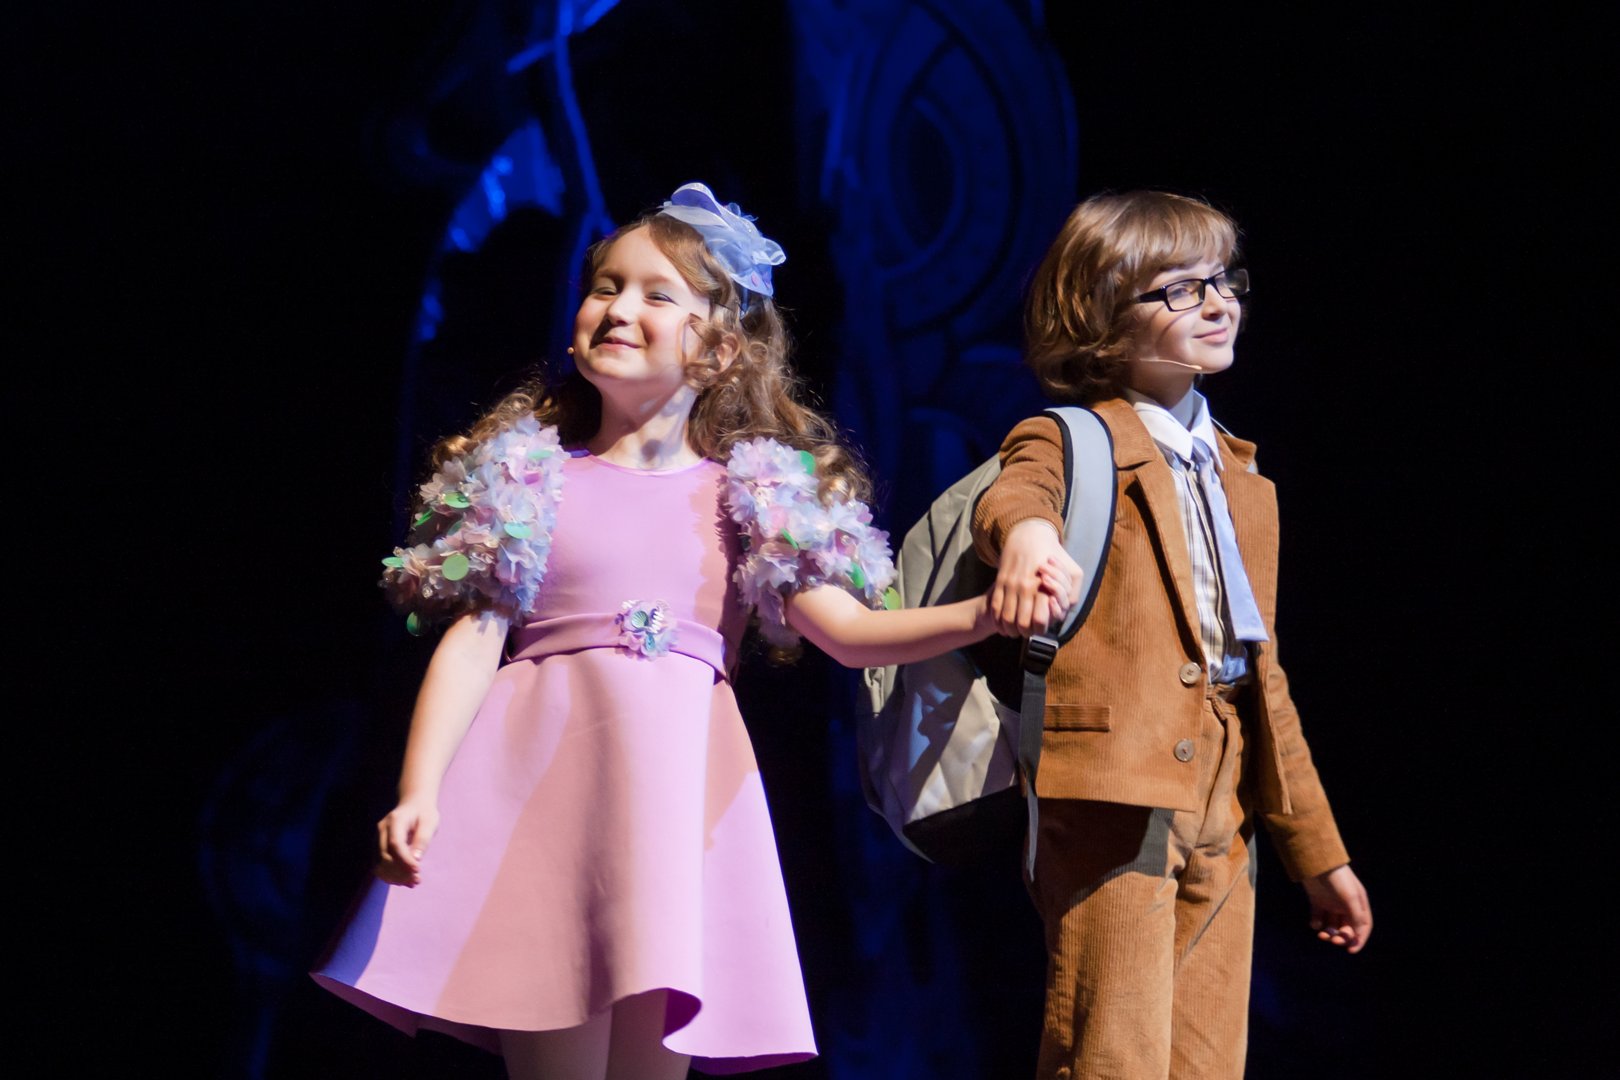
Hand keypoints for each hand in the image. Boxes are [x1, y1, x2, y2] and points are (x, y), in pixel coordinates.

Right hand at [376, 793, 439, 887]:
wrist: (413, 804)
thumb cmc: (424, 813)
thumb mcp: (429, 823)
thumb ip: (422, 840)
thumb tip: (416, 860)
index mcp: (395, 820)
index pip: (395, 844)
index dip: (405, 861)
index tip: (417, 871)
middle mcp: (382, 829)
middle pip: (385, 856)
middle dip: (400, 872)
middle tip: (417, 880)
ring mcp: (377, 838)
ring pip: (379, 863)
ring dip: (394, 877)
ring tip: (413, 882)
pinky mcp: (377, 847)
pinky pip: (379, 865)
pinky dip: (390, 875)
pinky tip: (405, 881)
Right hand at [990, 519, 1083, 635]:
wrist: (1028, 533)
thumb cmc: (1053, 554)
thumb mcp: (1073, 570)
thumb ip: (1073, 594)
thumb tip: (1064, 612)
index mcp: (1044, 586)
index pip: (1039, 620)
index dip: (1040, 630)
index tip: (1040, 630)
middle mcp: (1025, 586)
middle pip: (1021, 623)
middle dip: (1024, 633)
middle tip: (1027, 633)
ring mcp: (1010, 584)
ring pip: (1006, 618)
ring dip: (1010, 629)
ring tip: (1015, 631)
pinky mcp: (1000, 581)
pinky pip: (996, 607)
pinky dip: (998, 619)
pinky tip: (1003, 623)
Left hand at [1302, 864, 1371, 952]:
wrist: (1315, 861)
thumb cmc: (1337, 878)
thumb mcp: (1350, 896)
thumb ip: (1356, 915)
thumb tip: (1358, 933)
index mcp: (1359, 903)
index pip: (1363, 926)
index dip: (1359, 939)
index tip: (1351, 950)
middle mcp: (1346, 905)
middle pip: (1347, 928)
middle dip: (1341, 937)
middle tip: (1333, 940)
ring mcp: (1331, 903)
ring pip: (1332, 926)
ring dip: (1329, 933)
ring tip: (1322, 934)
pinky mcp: (1317, 901)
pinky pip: (1319, 919)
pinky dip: (1317, 924)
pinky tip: (1314, 923)